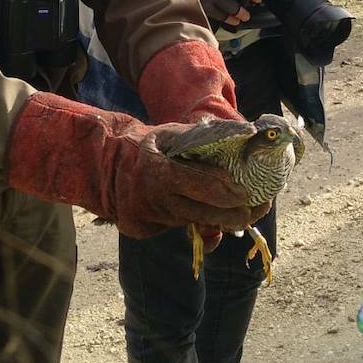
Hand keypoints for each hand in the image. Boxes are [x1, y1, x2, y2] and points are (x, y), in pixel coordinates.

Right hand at [6, 93, 264, 238]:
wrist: (103, 164)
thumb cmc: (147, 144)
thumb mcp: (171, 133)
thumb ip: (202, 138)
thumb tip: (243, 134)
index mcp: (163, 171)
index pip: (205, 186)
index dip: (232, 192)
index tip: (254, 192)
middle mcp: (156, 199)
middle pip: (207, 216)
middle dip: (238, 215)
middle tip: (259, 207)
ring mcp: (149, 218)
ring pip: (194, 225)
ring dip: (220, 220)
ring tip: (243, 212)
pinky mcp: (144, 230)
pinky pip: (178, 229)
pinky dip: (194, 222)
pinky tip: (207, 216)